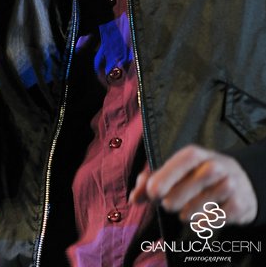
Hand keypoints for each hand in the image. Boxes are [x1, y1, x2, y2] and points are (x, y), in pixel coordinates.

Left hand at [129, 144, 256, 225]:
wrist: (239, 184)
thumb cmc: (198, 177)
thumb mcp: (177, 173)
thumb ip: (152, 181)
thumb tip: (134, 197)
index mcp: (198, 154)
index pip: (186, 158)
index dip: (169, 174)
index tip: (152, 192)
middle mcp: (218, 165)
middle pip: (200, 178)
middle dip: (179, 195)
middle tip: (167, 205)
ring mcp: (232, 183)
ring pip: (211, 197)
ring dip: (191, 210)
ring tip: (183, 213)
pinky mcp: (241, 204)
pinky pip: (223, 214)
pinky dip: (207, 221)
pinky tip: (199, 221)